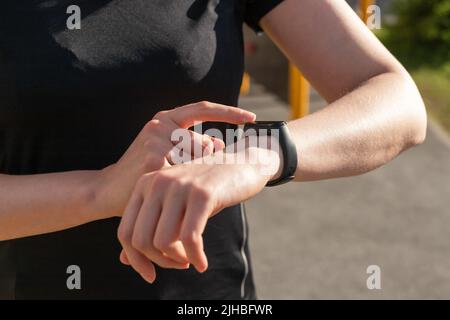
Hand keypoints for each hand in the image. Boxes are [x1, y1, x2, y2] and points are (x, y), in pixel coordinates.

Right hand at [95, 101, 255, 217]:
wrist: (109, 188)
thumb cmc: (143, 171)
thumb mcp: (167, 151)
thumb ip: (192, 144)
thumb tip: (218, 143)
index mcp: (165, 118)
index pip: (203, 108)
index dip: (229, 113)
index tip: (252, 119)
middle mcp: (160, 125)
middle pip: (204, 143)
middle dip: (205, 165)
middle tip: (195, 181)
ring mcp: (156, 141)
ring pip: (196, 160)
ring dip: (192, 177)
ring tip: (174, 186)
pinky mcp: (153, 161)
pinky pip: (185, 174)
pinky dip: (184, 185)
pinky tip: (168, 191)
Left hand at [117, 143, 280, 282]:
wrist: (242, 165)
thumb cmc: (207, 191)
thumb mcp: (175, 208)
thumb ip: (150, 229)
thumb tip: (124, 261)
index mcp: (145, 184)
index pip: (125, 232)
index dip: (135, 260)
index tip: (151, 274)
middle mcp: (157, 182)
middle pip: (140, 240)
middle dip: (159, 262)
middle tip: (179, 265)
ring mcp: (180, 186)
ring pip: (162, 242)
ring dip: (177, 261)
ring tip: (191, 260)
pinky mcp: (203, 194)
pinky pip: (190, 238)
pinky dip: (195, 257)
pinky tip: (202, 262)